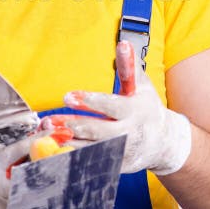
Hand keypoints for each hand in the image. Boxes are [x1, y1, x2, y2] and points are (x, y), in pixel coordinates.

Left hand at [47, 41, 191, 175]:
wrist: (163, 143)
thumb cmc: (147, 107)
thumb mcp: (142, 86)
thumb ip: (130, 67)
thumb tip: (123, 43)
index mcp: (134, 111)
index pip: (110, 106)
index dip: (89, 102)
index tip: (67, 97)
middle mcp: (127, 133)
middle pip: (97, 131)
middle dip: (72, 126)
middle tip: (48, 121)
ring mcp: (121, 152)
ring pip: (91, 149)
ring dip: (66, 142)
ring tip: (46, 134)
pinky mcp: (115, 166)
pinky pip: (91, 162)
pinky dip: (72, 157)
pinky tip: (54, 150)